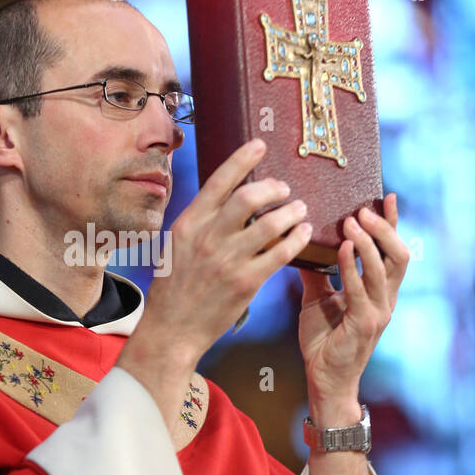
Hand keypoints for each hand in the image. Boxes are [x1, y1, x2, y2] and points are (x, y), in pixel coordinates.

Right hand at [139, 137, 310, 361]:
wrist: (172, 328)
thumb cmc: (174, 286)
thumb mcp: (177, 244)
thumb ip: (201, 221)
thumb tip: (227, 199)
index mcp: (189, 223)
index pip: (219, 181)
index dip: (242, 159)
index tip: (260, 145)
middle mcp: (208, 237)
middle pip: (249, 198)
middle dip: (273, 188)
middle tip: (285, 189)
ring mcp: (228, 260)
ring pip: (269, 224)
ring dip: (291, 212)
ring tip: (300, 210)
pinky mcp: (246, 282)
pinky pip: (279, 254)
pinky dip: (295, 240)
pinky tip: (303, 234)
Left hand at [297, 194, 408, 411]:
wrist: (324, 379)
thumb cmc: (324, 340)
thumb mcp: (318, 298)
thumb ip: (317, 272)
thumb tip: (301, 241)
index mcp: (379, 291)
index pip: (392, 251)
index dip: (392, 224)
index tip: (387, 196)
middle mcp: (385, 299)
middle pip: (400, 255)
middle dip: (384, 229)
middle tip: (363, 209)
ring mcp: (378, 312)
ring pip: (383, 269)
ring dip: (367, 243)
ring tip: (351, 222)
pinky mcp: (364, 324)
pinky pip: (360, 290)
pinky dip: (351, 267)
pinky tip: (340, 249)